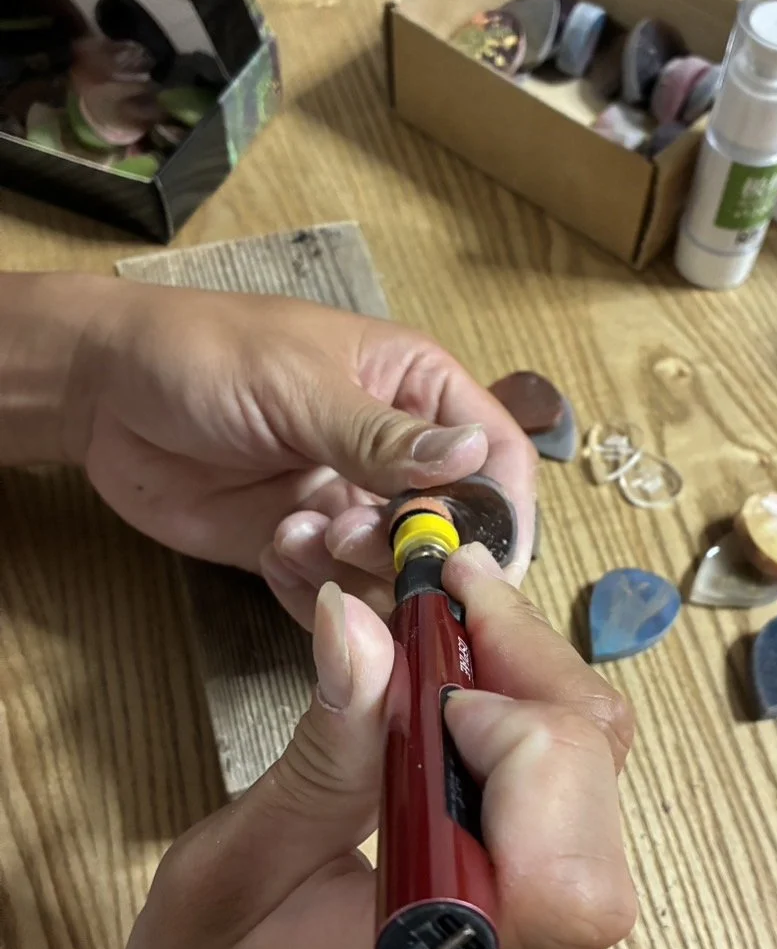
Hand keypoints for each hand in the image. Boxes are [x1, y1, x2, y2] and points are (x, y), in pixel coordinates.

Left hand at [69, 281, 535, 620]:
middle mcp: (394, 454)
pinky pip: (338, 596)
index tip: (480, 555)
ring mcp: (350, 505)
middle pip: (452, 526)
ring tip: (298, 533)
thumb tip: (471, 457)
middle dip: (412, 545)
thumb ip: (383, 435)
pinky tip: (275, 550)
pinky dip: (315, 592)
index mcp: (415, 388)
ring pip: (397, 571)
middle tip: (352, 533)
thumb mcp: (299, 385)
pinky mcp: (303, 548)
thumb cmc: (204, 353)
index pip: (495, 453)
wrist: (103, 394)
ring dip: (354, 568)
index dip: (500, 508)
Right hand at [81, 545, 635, 948]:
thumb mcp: (226, 886)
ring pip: (594, 796)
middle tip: (447, 597)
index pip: (566, 859)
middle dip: (530, 667)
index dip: (521, 731)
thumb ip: (318, 758)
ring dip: (529, 698)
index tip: (431, 639)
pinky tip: (451, 717)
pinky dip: (521, 750)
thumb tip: (365, 628)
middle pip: (597, 788)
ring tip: (443, 639)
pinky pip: (565, 827)